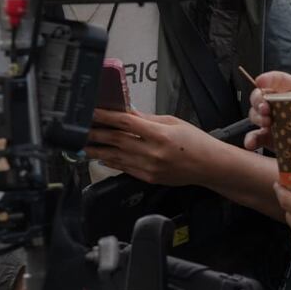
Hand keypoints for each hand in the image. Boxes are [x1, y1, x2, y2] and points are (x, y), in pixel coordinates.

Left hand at [85, 109, 218, 185]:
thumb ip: (148, 119)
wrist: (209, 165)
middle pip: (116, 140)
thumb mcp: (174, 123)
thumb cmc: (196, 142)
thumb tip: (127, 112)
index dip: (106, 116)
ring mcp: (150, 167)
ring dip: (97, 150)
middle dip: (96, 133)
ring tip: (83, 144)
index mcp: (160, 134)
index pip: (126, 123)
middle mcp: (153, 152)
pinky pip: (124, 168)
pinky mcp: (149, 177)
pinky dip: (111, 162)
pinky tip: (102, 156)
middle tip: (80, 128)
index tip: (93, 112)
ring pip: (116, 156)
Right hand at [244, 71, 290, 154]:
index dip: (268, 78)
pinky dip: (251, 140)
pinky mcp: (268, 137)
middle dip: (258, 100)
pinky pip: (255, 136)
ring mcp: (271, 119)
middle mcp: (279, 102)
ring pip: (255, 114)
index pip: (277, 79)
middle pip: (260, 95)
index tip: (261, 81)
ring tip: (267, 124)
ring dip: (257, 117)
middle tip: (265, 109)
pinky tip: (251, 144)